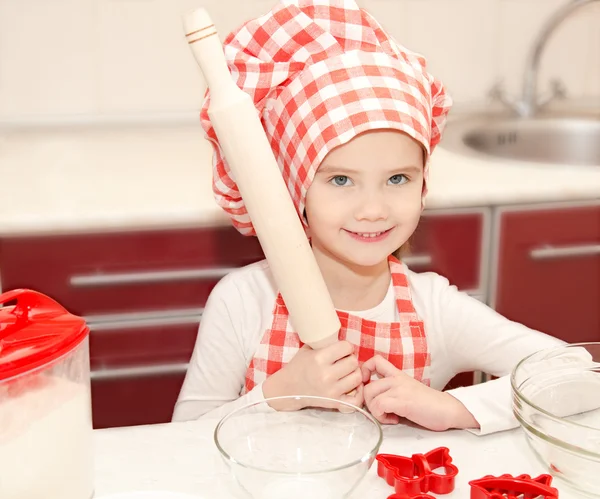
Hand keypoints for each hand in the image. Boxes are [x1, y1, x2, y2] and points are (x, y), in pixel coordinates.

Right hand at [263, 340, 363, 410]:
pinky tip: (353, 387)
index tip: (343, 349)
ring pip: (357, 377)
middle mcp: (326, 375)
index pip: (346, 347)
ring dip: (354, 373)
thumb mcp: (307, 349)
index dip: (346, 346)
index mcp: (319, 358)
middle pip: (353, 362)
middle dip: (350, 359)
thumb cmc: (298, 367)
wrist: (287, 389)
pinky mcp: (334, 402)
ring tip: (347, 372)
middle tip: (344, 360)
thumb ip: (324, 343)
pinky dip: (358, 393)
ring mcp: (331, 390)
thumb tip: (341, 338)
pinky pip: (356, 400)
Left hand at [361, 355, 478, 430]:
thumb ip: (391, 391)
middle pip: (368, 386)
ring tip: (390, 416)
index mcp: (398, 375)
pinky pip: (379, 406)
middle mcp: (397, 379)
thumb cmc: (428, 405)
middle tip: (381, 412)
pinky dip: (382, 417)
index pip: (375, 360)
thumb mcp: (407, 391)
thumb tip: (372, 401)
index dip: (364, 371)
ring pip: (371, 396)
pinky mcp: (403, 401)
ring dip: (376, 412)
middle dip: (369, 403)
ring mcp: (400, 389)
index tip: (367, 385)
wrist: (448, 410)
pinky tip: (394, 420)